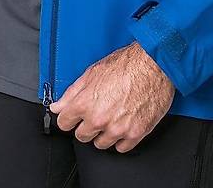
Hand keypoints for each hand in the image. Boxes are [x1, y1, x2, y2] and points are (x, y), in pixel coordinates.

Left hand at [49, 41, 174, 152]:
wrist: (154, 64)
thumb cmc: (127, 64)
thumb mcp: (93, 72)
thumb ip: (72, 92)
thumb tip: (58, 106)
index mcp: (86, 103)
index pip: (64, 123)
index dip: (69, 116)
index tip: (73, 114)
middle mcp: (99, 119)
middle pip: (81, 136)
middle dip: (86, 125)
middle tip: (97, 111)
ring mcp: (117, 129)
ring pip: (100, 144)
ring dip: (104, 133)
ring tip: (113, 115)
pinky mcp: (135, 134)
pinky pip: (121, 148)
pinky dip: (121, 138)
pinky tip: (124, 123)